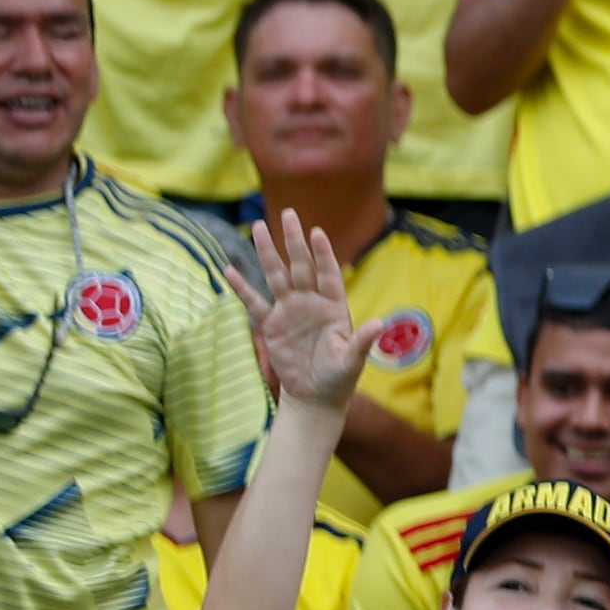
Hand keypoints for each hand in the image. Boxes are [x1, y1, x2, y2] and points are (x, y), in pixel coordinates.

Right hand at [236, 210, 365, 411]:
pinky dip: (242, 288)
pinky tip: (229, 270)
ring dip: (267, 252)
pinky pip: (254, 302)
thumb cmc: (339, 378)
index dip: (323, 254)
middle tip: (287, 213)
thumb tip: (379, 324)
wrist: (315, 396)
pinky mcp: (272, 325)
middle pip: (300, 266)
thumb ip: (362, 341)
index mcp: (334, 307)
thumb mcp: (352, 360)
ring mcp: (290, 311)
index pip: (329, 274)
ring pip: (276, 275)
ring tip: (258, 227)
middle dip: (294, 241)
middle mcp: (311, 303)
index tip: (317, 232)